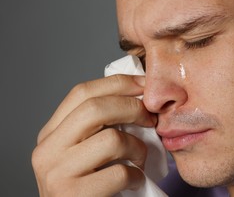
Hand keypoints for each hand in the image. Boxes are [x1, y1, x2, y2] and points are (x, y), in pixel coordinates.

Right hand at [32, 75, 155, 196]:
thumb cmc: (88, 186)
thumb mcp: (83, 151)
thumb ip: (97, 127)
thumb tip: (136, 96)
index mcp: (50, 133)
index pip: (82, 92)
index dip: (117, 83)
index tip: (144, 85)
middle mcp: (47, 150)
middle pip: (95, 108)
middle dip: (132, 107)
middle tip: (151, 119)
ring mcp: (57, 173)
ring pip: (111, 139)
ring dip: (138, 147)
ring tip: (140, 158)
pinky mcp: (73, 195)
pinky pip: (119, 173)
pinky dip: (136, 175)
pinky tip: (135, 180)